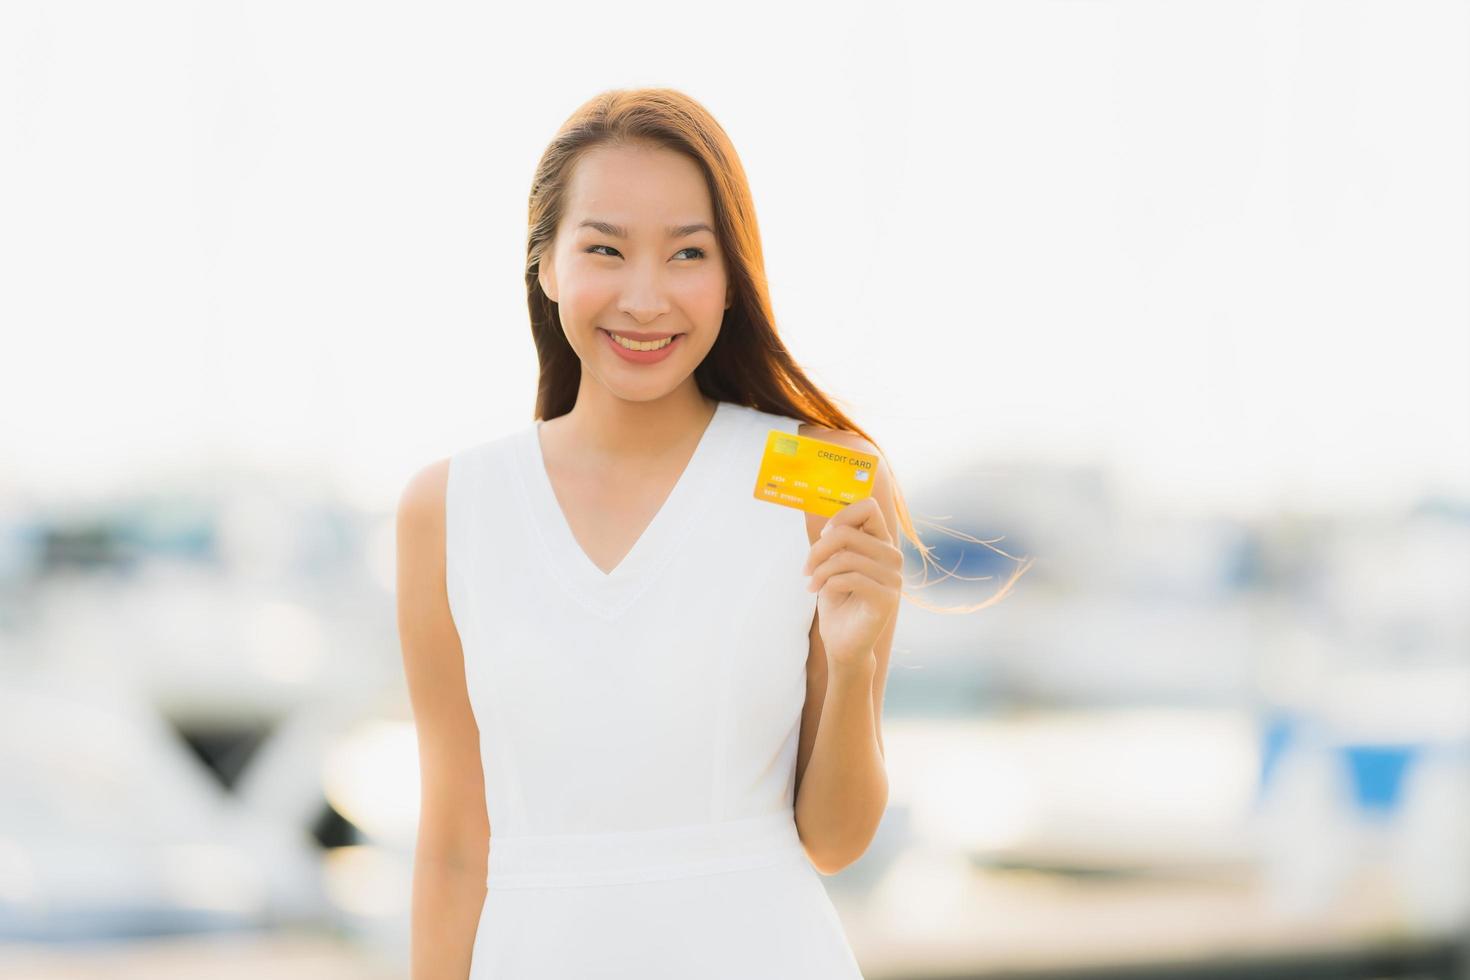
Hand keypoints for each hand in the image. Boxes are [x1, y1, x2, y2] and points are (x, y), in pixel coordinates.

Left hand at [800, 496, 902, 670]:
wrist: (843, 643)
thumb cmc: (838, 601)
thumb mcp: (834, 564)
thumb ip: (839, 541)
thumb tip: (830, 526)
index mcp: (881, 543)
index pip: (869, 507)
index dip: (841, 516)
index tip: (824, 536)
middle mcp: (892, 556)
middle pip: (847, 533)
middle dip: (818, 549)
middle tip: (806, 569)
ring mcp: (894, 577)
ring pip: (846, 556)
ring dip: (820, 570)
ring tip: (811, 584)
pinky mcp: (887, 597)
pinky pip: (851, 578)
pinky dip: (829, 583)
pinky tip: (822, 592)